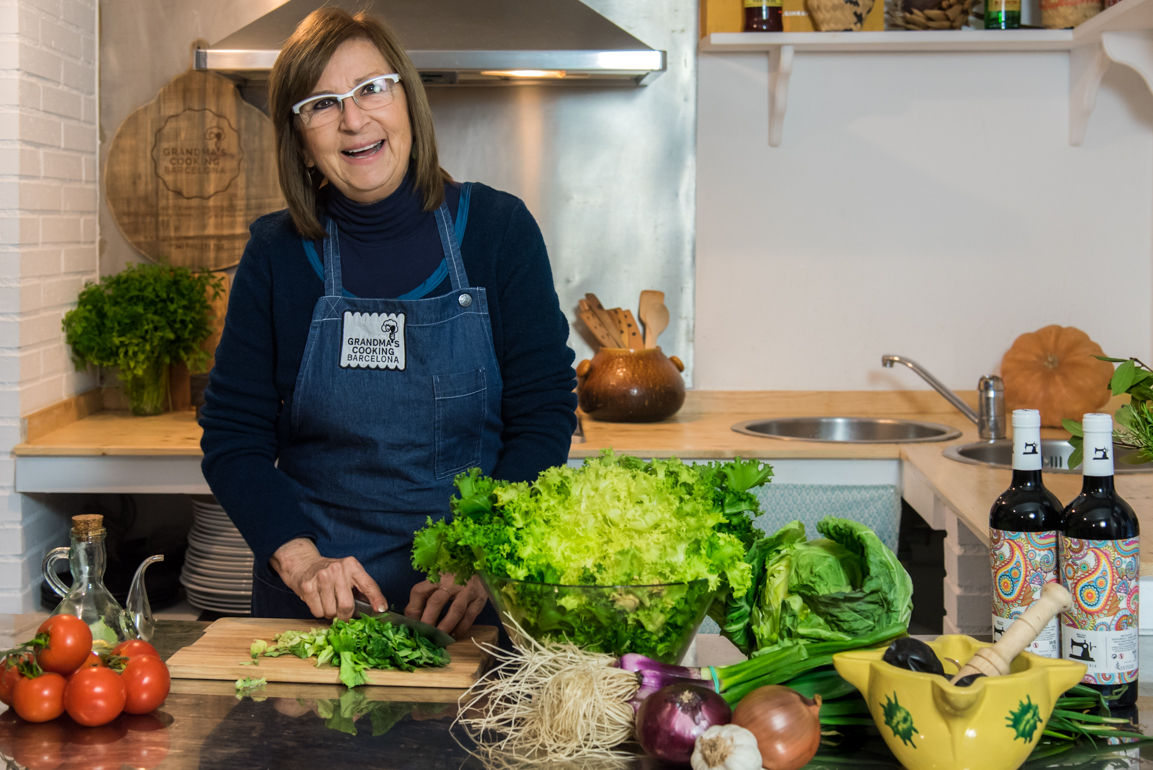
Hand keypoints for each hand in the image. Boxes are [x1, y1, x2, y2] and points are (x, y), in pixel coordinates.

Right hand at [269, 538, 387, 619]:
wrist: (303, 563)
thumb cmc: (330, 573)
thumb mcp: (348, 574)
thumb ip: (362, 589)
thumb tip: (377, 608)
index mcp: (352, 565)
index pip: (368, 585)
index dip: (376, 599)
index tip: (381, 610)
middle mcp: (337, 569)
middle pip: (347, 606)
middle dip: (345, 615)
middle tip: (342, 613)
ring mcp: (321, 577)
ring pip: (331, 612)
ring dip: (330, 613)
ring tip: (327, 601)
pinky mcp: (307, 586)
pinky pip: (317, 612)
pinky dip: (319, 611)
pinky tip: (318, 599)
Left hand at [405, 573, 487, 637]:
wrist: (479, 565)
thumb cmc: (454, 577)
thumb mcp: (438, 581)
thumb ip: (425, 596)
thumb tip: (412, 618)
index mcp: (436, 577)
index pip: (419, 592)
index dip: (414, 610)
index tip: (412, 625)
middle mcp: (451, 582)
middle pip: (436, 602)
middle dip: (428, 622)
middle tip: (424, 636)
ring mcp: (467, 590)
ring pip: (455, 610)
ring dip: (445, 627)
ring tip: (439, 638)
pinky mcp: (479, 599)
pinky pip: (469, 616)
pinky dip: (461, 628)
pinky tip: (454, 635)